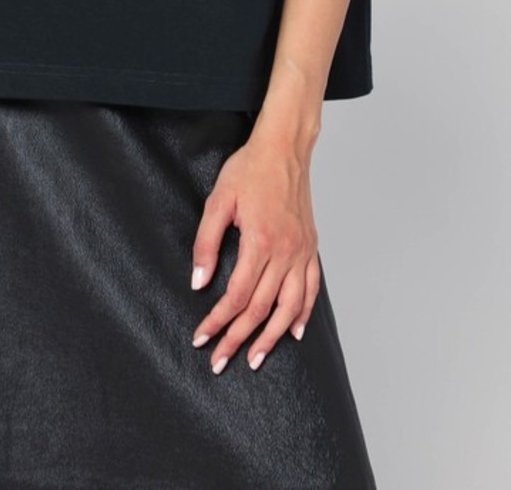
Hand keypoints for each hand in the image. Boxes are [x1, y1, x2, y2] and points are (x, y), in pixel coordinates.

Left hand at [189, 130, 320, 373]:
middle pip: (261, 308)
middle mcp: (285, 251)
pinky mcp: (311, 248)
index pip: (237, 295)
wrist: (284, 149)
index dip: (217, 321)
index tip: (201, 337)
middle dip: (238, 338)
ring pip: (289, 307)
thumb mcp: (218, 201)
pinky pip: (311, 289)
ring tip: (256, 358)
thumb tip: (199, 282)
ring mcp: (302, 251)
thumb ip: (206, 243)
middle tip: (220, 361)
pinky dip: (303, 314)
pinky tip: (295, 332)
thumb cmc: (249, 170)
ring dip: (272, 337)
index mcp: (260, 241)